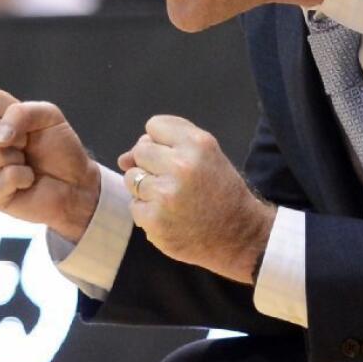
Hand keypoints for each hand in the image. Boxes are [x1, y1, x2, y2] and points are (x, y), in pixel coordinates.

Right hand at [0, 88, 100, 242]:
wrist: (74, 181)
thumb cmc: (58, 148)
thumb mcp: (48, 116)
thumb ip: (21, 112)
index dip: (15, 112)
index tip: (28, 127)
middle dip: (19, 138)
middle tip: (27, 149)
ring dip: (19, 159)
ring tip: (25, 166)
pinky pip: (4, 178)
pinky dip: (23, 178)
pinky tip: (25, 182)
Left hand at [117, 115, 274, 283]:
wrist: (239, 235)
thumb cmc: (219, 190)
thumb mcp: (206, 155)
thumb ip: (166, 145)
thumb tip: (123, 159)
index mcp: (197, 144)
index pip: (154, 126)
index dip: (162, 142)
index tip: (177, 157)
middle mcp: (181, 165)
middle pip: (140, 150)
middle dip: (151, 164)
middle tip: (175, 181)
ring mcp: (166, 194)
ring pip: (132, 178)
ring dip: (146, 189)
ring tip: (173, 199)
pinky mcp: (154, 220)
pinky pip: (134, 206)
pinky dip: (148, 212)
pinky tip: (170, 217)